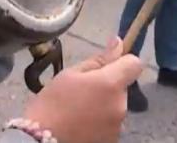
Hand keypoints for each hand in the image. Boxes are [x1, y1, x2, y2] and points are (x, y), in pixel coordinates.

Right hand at [22, 37, 141, 142]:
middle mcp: (120, 105)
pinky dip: (99, 121)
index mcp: (110, 84)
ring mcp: (118, 125)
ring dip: (102, 104)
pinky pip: (109, 122)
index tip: (105, 65)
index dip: (122, 61)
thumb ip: (98, 60)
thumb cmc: (52, 104)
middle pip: (121, 87)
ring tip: (77, 110)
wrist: (41, 142)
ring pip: (115, 105)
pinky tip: (80, 123)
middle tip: (79, 91)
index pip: (134, 64)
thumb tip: (118, 43)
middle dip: (106, 86)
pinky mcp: (113, 140)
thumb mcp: (69, 75)